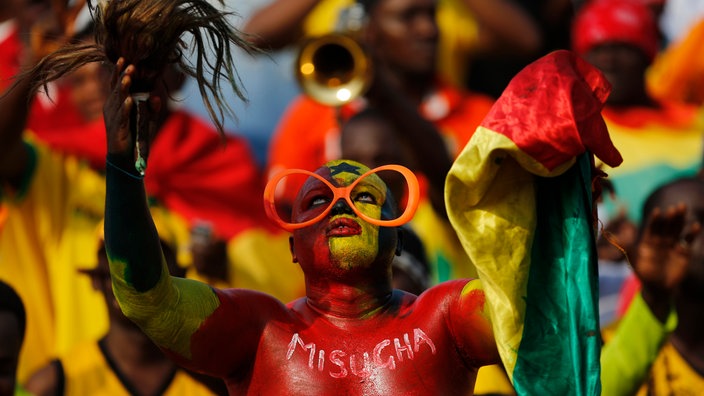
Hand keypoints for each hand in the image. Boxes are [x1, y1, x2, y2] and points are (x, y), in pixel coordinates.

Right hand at [104, 58, 160, 159]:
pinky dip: (125, 109)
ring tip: (128, 77)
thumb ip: (152, 109)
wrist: (126, 159)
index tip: (124, 59)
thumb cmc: (135, 137)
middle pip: (117, 89)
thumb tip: (156, 97)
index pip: (116, 84)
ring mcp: (113, 118)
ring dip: (123, 89)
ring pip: (117, 100)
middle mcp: (111, 108)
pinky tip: (129, 101)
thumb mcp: (146, 121)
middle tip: (130, 64)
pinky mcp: (116, 130)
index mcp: (116, 104)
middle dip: (123, 76)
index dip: (119, 72)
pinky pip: (121, 117)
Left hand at [635, 203, 700, 319]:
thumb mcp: (635, 262)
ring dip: (680, 219)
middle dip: (670, 216)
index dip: (654, 220)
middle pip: (666, 226)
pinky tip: (696, 225)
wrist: (660, 288)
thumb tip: (614, 237)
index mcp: (648, 241)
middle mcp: (660, 240)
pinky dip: (692, 233)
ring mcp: (672, 245)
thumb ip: (628, 249)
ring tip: (684, 208)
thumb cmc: (645, 275)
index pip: (652, 228)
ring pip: (677, 229)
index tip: (657, 211)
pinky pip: (688, 241)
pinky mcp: (684, 252)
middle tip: (675, 207)